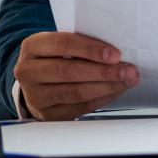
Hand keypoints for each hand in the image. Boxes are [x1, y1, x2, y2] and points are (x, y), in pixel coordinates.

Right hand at [13, 32, 138, 120]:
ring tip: (127, 81)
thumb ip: (83, 44)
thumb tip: (117, 52)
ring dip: (107, 87)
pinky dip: (101, 99)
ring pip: (75, 92)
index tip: (116, 54)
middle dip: (104, 72)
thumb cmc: (56, 57)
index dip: (91, 49)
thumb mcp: (61, 44)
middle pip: (69, 71)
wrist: (36, 82)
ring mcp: (35, 95)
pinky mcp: (46, 114)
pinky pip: (78, 107)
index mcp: (33, 46)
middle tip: (129, 70)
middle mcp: (28, 71)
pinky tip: (115, 91)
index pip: (63, 44)